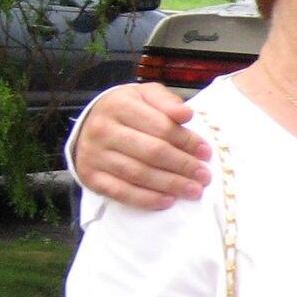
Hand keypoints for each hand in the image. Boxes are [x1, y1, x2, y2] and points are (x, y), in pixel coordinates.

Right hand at [74, 83, 212, 207]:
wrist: (89, 124)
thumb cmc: (128, 110)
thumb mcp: (146, 95)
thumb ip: (167, 101)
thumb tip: (186, 114)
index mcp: (119, 105)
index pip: (161, 126)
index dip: (187, 141)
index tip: (206, 153)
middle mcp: (102, 130)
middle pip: (151, 152)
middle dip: (183, 165)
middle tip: (204, 176)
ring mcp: (93, 155)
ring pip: (138, 173)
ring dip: (170, 184)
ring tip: (193, 190)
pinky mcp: (90, 176)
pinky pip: (121, 192)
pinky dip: (146, 199)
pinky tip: (168, 201)